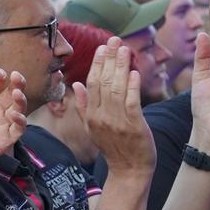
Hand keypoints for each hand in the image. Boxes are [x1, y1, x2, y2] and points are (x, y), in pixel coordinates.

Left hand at [0, 66, 27, 179]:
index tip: (0, 73)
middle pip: (10, 93)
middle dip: (16, 83)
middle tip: (16, 76)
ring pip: (18, 108)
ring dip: (21, 100)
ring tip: (17, 93)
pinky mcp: (3, 140)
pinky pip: (18, 129)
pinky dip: (21, 121)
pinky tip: (14, 114)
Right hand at [74, 38, 154, 175]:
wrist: (128, 170)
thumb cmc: (114, 147)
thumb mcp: (92, 127)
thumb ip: (83, 105)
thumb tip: (75, 84)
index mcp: (90, 115)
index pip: (92, 84)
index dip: (97, 64)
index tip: (103, 47)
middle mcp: (100, 117)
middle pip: (103, 82)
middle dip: (109, 59)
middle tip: (115, 40)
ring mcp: (116, 122)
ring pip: (116, 89)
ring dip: (121, 67)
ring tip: (125, 49)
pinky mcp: (133, 127)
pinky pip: (131, 103)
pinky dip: (132, 87)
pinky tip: (134, 72)